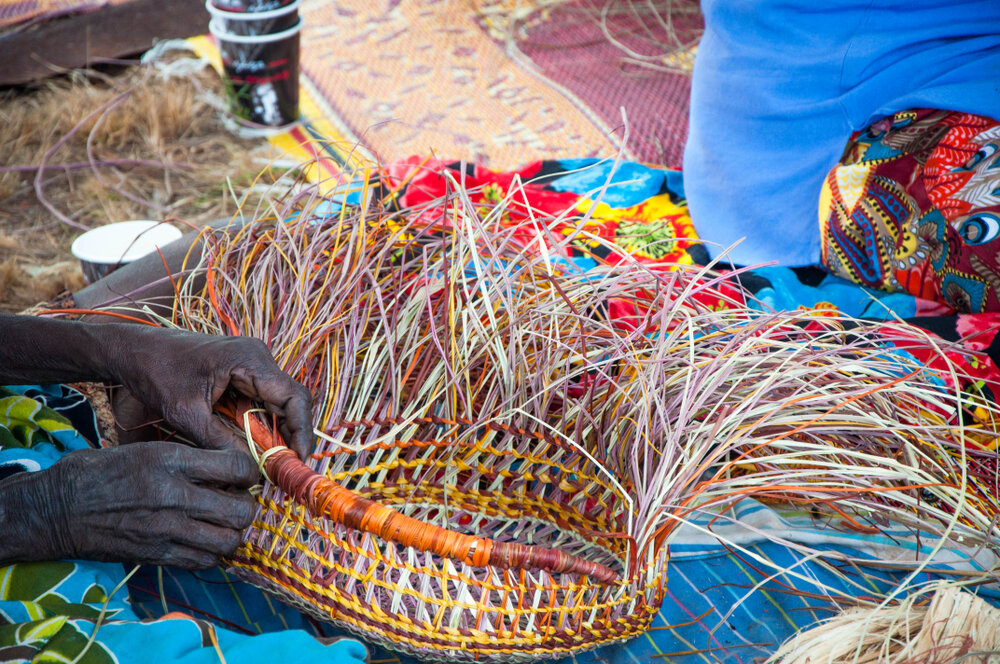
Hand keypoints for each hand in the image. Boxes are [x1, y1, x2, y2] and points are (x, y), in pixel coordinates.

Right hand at [2, 442, 258, 568]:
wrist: (62, 508)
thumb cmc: (105, 471)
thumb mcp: (149, 448)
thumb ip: (191, 458)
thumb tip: (229, 467)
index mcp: (172, 461)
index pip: (237, 466)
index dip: (250, 471)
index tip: (244, 474)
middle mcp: (174, 496)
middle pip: (241, 510)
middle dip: (248, 506)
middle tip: (239, 501)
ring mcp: (167, 529)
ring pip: (229, 541)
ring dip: (233, 533)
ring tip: (223, 523)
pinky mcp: (158, 554)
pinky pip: (204, 560)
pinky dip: (213, 553)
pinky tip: (204, 540)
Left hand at [107, 327, 313, 459]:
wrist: (133, 350)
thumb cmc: (156, 373)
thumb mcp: (187, 414)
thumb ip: (219, 441)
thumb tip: (249, 469)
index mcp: (249, 359)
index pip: (294, 397)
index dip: (303, 431)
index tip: (299, 459)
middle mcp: (257, 356)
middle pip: (292, 400)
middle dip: (292, 435)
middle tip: (286, 467)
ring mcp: (251, 362)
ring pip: (280, 401)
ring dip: (278, 430)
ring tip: (273, 461)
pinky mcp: (242, 370)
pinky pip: (263, 398)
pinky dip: (263, 422)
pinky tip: (256, 445)